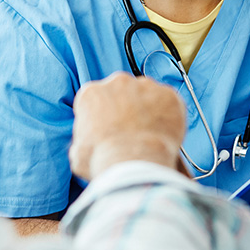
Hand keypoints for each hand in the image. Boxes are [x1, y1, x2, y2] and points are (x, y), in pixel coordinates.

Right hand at [69, 72, 185, 180]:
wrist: (134, 166)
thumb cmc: (104, 161)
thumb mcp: (78, 154)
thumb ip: (83, 141)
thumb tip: (87, 147)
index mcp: (91, 94)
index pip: (98, 99)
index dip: (104, 115)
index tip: (111, 128)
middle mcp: (117, 83)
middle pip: (123, 91)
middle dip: (127, 107)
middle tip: (133, 130)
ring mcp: (145, 86)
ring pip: (148, 94)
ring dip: (149, 109)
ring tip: (150, 134)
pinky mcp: (168, 95)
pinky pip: (170, 102)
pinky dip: (170, 115)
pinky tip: (164, 133)